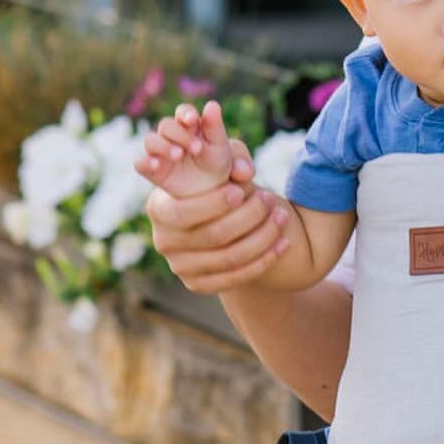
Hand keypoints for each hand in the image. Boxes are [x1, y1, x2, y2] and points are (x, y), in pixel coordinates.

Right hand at [135, 100, 234, 198]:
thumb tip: (212, 104)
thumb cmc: (216, 163)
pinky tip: (156, 165)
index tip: (192, 120)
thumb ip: (214, 126)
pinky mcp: (151, 169)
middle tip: (197, 148)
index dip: (185, 113)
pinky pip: (141, 162)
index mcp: (189, 126)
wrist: (210, 190)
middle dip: (180, 134)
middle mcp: (171, 135)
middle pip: (166, 125)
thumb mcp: (219, 146)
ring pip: (150, 140)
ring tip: (178, 155)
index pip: (183, 112)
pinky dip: (146, 162)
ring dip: (162, 146)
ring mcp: (159, 151)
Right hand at [145, 135, 291, 295]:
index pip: (183, 212)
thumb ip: (232, 158)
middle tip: (270, 200)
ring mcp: (180, 266)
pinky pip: (236, 278)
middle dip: (248, 217)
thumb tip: (243, 170)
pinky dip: (265, 260)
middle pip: (213, 235)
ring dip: (262, 237)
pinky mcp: (199, 285)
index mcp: (159, 208)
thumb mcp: (221, 166)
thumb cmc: (219, 184)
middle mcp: (164, 241)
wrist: (221, 220)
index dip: (214, 203)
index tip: (242, 190)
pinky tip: (284, 243)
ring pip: (229, 257)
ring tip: (282, 216)